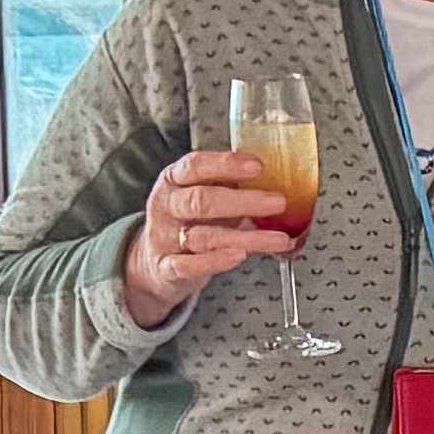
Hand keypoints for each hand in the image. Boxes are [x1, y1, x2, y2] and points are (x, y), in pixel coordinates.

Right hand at [119, 148, 307, 326]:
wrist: (154, 263)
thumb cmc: (188, 221)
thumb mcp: (203, 194)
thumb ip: (231, 186)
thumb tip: (277, 176)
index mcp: (174, 180)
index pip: (195, 166)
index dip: (226, 165)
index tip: (257, 166)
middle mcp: (167, 206)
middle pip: (200, 201)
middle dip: (242, 201)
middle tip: (277, 202)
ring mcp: (165, 238)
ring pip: (204, 236)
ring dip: (246, 238)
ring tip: (278, 239)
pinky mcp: (167, 268)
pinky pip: (190, 266)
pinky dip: (216, 261)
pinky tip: (240, 256)